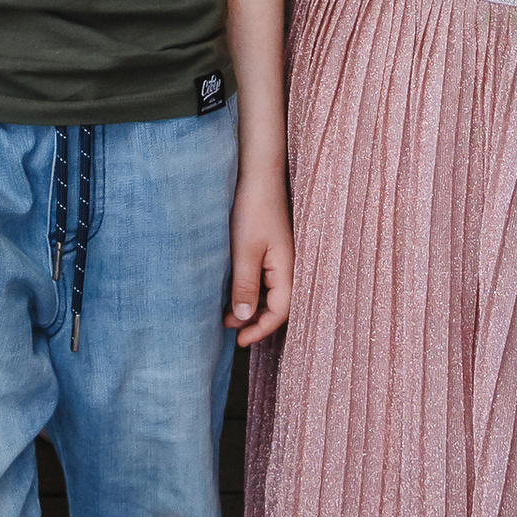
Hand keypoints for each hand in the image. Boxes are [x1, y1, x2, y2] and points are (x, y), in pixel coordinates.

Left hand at [228, 166, 293, 344]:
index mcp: (288, 269)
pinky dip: (251, 290)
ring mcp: (282, 257)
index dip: (261, 330)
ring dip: (251, 306)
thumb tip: (245, 320)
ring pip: (270, 292)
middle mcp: (290, 266)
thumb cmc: (253, 210)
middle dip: (254, 321)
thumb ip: (245, 287)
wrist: (259, 175)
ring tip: (226, 314)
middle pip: (277, 305)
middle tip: (229, 329)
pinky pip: (265, 278)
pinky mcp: (273, 248)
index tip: (240, 341)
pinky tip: (234, 290)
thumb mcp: (245, 252)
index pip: (280, 312)